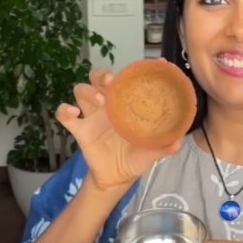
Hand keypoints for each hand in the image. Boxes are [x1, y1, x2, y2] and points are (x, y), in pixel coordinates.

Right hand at [55, 65, 181, 191]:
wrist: (117, 178)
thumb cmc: (135, 158)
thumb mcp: (152, 153)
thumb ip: (163, 147)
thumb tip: (178, 143)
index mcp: (126, 106)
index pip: (127, 80)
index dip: (136, 70)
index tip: (151, 64)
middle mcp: (108, 105)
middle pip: (98, 78)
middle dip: (102, 75)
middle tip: (110, 81)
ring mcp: (92, 116)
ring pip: (81, 90)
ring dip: (88, 91)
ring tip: (100, 102)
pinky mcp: (79, 129)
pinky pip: (64, 114)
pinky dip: (64, 110)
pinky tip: (73, 113)